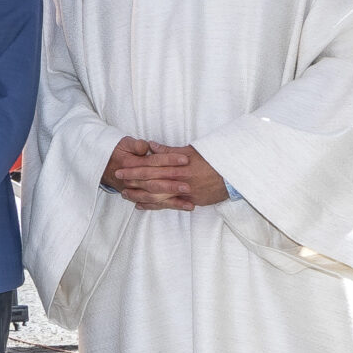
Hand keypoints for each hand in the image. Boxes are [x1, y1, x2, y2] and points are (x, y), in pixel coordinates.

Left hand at [104, 138, 224, 209]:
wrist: (234, 175)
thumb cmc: (212, 160)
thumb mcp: (191, 151)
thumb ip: (169, 151)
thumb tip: (151, 146)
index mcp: (178, 166)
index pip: (152, 167)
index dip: (135, 169)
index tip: (121, 169)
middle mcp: (179, 180)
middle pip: (152, 182)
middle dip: (133, 182)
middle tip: (118, 182)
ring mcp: (185, 192)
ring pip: (158, 196)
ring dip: (140, 196)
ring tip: (126, 195)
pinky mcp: (191, 201)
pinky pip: (169, 204)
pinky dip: (155, 205)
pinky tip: (142, 206)